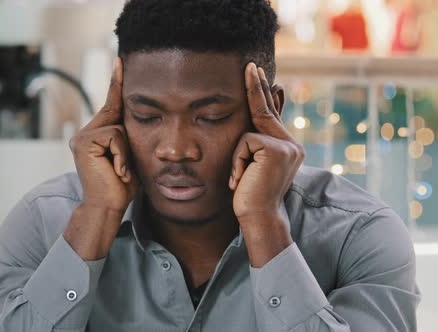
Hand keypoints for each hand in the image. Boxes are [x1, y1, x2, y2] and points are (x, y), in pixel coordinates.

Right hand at [69, 57, 138, 213]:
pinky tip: (116, 171)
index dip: (116, 83)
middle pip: (117, 116)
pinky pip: (114, 137)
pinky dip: (121, 155)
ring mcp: (81, 137)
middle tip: (121, 169)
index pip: (111, 106)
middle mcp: (84, 134)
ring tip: (119, 171)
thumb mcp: (129, 157)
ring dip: (125, 152)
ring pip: (118, 128)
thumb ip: (128, 138)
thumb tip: (140, 118)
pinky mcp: (84, 143)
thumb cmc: (120, 188)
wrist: (108, 208)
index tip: (121, 60)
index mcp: (94, 136)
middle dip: (126, 141)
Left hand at [229, 63, 304, 224]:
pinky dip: (237, 161)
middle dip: (255, 86)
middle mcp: (291, 144)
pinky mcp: (275, 149)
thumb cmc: (250, 196)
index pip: (270, 115)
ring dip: (237, 159)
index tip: (256, 73)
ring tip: (241, 179)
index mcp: (286, 148)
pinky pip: (244, 142)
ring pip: (247, 133)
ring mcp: (286, 146)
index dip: (262, 93)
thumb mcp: (252, 166)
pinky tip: (242, 179)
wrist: (258, 217)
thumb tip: (247, 126)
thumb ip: (253, 145)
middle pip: (265, 109)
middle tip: (249, 65)